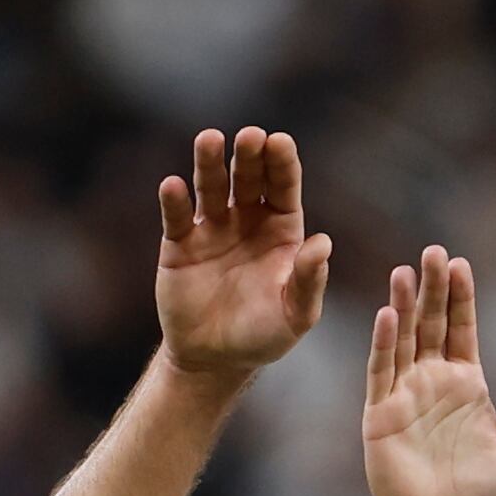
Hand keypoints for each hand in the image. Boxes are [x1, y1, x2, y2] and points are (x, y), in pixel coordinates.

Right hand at [156, 129, 335, 380]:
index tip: (279, 141)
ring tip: (209, 139)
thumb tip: (323, 243)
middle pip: (248, 177)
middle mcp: (247, 219)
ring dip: (210, 162)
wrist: (215, 359)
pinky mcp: (179, 244)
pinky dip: (174, 200)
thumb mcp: (295, 315)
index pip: (283, 186)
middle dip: (249, 155)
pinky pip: (176, 217)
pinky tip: (172, 185)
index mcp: (281, 228)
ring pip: (211, 186)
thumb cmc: (263, 335)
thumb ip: (309, 281)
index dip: (282, 163)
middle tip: (251, 136)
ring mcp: (211, 228)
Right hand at [363, 249, 495, 495]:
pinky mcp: (381, 414)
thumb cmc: (479, 491)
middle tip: (433, 252)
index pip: (461, 328)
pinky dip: (384, 344)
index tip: (461, 264)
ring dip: (403, 305)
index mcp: (465, 382)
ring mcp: (405, 394)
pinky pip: (382, 372)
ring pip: (402, 339)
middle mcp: (433, 380)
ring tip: (404, 271)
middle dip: (432, 288)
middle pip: (430, 323)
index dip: (461, 297)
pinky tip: (388, 317)